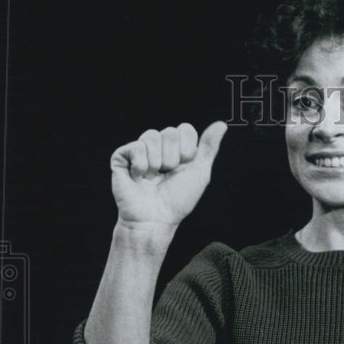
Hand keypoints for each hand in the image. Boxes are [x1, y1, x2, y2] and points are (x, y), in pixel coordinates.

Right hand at [110, 121, 226, 231]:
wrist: (156, 219)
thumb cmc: (177, 200)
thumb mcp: (199, 172)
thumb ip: (209, 147)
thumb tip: (221, 124)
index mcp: (176, 149)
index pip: (185, 129)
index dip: (188, 150)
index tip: (184, 167)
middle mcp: (158, 147)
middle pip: (170, 132)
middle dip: (172, 158)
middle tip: (166, 175)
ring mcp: (139, 150)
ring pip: (152, 136)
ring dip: (157, 163)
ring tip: (152, 179)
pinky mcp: (122, 157)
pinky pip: (136, 147)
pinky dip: (141, 166)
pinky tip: (139, 178)